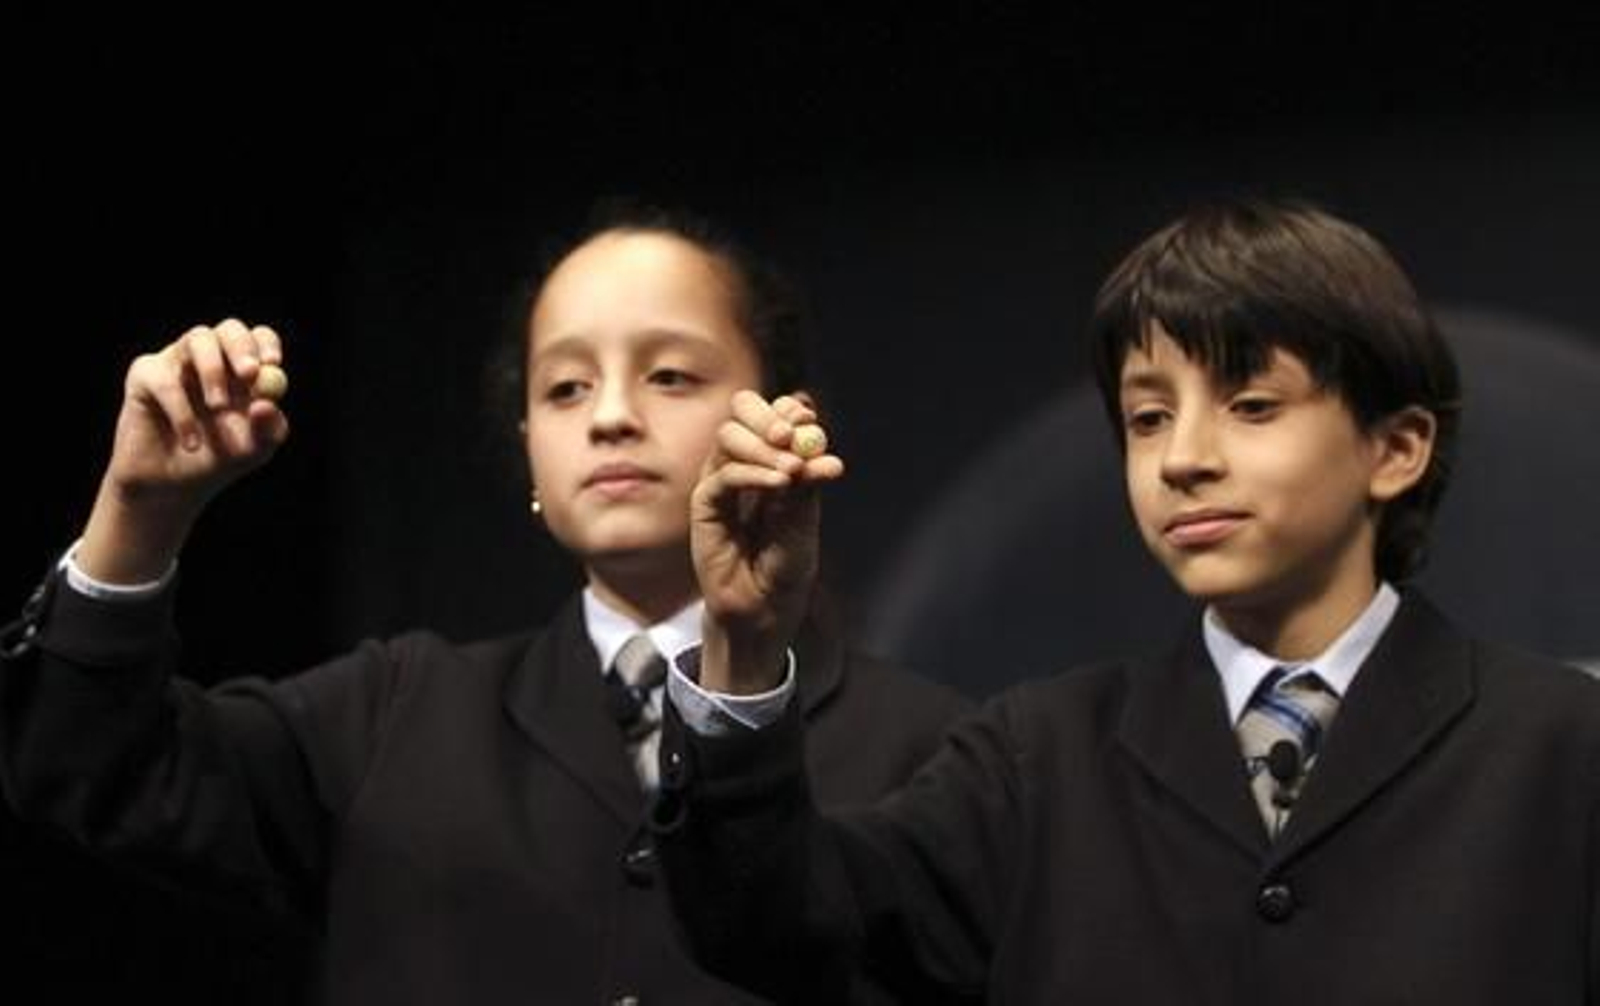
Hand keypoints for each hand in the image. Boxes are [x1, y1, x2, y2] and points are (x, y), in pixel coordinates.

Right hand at [78, 319, 290, 582]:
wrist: (172, 488)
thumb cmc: (217, 461)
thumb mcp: (254, 450)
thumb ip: (269, 429)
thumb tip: (267, 404)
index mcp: (242, 370)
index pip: (258, 338)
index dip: (265, 345)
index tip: (272, 364)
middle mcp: (211, 358)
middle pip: (229, 329)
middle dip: (241, 347)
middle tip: (249, 373)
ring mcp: (177, 361)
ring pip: (198, 339)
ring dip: (213, 371)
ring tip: (218, 408)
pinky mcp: (145, 375)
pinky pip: (165, 378)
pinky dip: (182, 411)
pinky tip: (190, 443)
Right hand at [690, 391, 843, 692]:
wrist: (765, 608)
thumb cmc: (786, 565)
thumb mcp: (805, 519)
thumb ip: (807, 484)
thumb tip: (822, 453)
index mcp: (773, 459)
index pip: (774, 414)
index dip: (788, 409)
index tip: (807, 416)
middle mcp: (745, 463)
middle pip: (741, 412)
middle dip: (768, 416)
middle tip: (792, 433)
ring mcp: (722, 481)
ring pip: (728, 437)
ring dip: (762, 446)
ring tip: (791, 470)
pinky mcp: (706, 505)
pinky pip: (723, 475)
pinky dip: (752, 473)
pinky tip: (779, 484)